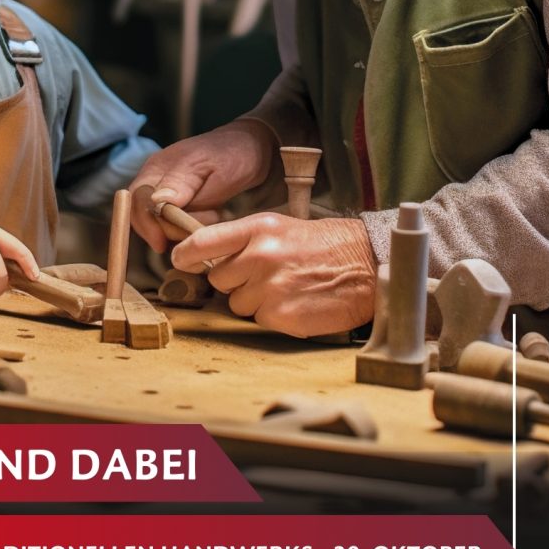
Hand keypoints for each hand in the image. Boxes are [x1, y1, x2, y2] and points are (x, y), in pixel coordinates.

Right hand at [129, 119, 275, 252]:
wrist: (253, 150)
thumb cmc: (236, 154)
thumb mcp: (216, 168)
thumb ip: (184, 184)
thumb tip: (155, 202)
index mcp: (158, 167)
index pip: (137, 201)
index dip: (146, 225)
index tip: (161, 243)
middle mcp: (155, 179)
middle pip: (144, 217)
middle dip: (170, 228)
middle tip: (203, 223)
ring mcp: (165, 192)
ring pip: (161, 224)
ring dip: (184, 228)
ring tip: (214, 213)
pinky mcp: (178, 203)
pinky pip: (174, 224)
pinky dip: (191, 226)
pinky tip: (212, 214)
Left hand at [170, 213, 376, 337]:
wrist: (367, 265)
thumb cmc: (324, 245)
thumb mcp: (281, 227)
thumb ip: (243, 241)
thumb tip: (207, 258)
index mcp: (258, 229)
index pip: (202, 243)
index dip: (185, 255)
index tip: (181, 261)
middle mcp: (260, 256)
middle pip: (218, 279)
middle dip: (235, 281)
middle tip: (264, 275)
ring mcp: (270, 288)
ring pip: (237, 303)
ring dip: (255, 301)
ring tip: (285, 288)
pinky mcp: (282, 316)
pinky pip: (260, 321)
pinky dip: (274, 316)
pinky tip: (296, 303)